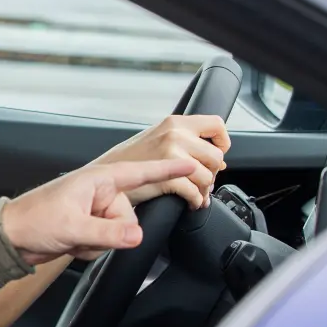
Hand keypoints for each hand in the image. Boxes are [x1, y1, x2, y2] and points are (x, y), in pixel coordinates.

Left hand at [1, 158, 198, 265]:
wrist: (11, 237)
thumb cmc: (33, 220)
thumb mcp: (74, 227)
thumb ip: (110, 233)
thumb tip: (138, 236)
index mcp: (97, 181)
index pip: (139, 173)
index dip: (166, 171)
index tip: (191, 166)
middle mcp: (99, 193)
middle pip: (129, 219)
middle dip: (109, 233)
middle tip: (82, 232)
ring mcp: (94, 211)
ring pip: (119, 234)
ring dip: (97, 243)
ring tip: (73, 236)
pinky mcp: (90, 226)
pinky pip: (106, 243)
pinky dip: (91, 248)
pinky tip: (73, 243)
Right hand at [91, 115, 230, 209]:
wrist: (105, 174)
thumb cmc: (128, 159)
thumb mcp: (156, 139)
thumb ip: (184, 141)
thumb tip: (215, 156)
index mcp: (174, 123)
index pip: (216, 124)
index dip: (222, 142)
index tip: (214, 154)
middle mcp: (175, 135)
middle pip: (217, 156)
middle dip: (212, 173)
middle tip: (200, 180)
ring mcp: (172, 155)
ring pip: (208, 177)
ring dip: (204, 190)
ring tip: (194, 194)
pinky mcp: (168, 177)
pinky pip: (195, 192)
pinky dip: (196, 201)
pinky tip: (189, 202)